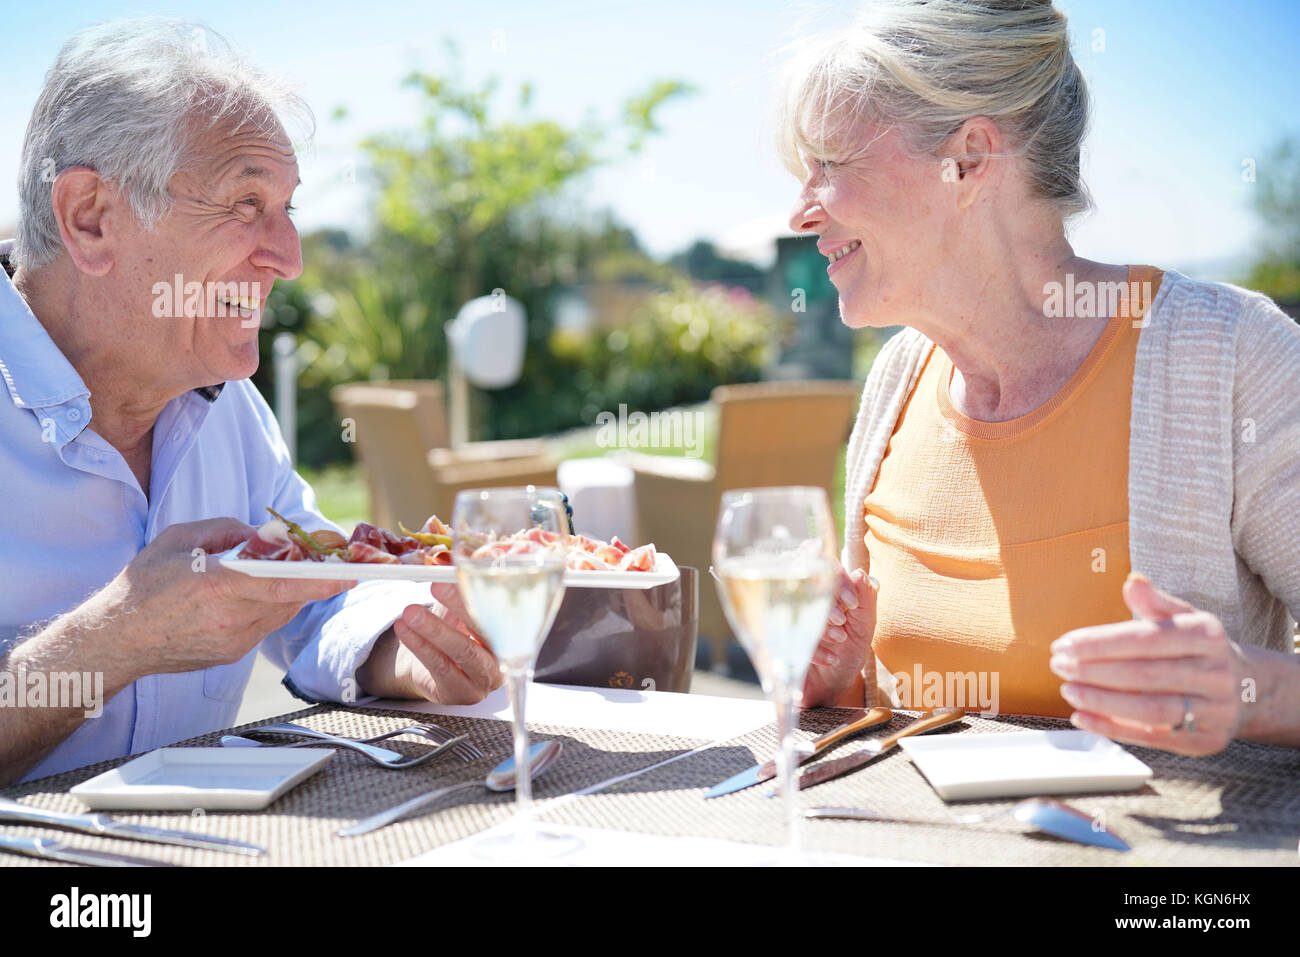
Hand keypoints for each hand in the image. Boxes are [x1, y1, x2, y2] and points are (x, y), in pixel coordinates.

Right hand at [104, 518, 355, 680]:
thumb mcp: (179, 539)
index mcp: (217, 586)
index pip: (280, 584)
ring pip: (281, 612)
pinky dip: (271, 607)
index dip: (318, 580)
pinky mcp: (232, 654)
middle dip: (313, 580)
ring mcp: (233, 641)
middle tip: (335, 563)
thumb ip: (225, 529)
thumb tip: (262, 533)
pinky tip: (260, 593)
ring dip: (292, 592)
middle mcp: (230, 618)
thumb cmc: (143, 585)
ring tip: (298, 571)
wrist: (116, 640)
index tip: (348, 574)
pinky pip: (265, 626)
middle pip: (289, 598)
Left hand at [384, 583, 503, 704]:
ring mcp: (486, 680)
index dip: (475, 591)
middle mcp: (505, 658)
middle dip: (456, 606)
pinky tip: (405, 631)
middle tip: (433, 587)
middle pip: (484, 631)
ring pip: (462, 651)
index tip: (454, 576)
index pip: (498, 610)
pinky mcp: (463, 693)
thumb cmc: (454, 632)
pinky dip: (421, 646)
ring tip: (409, 613)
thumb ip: (457, 589)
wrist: (437, 668)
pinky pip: (442, 668)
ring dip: (433, 629)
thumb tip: (444, 562)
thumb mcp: (457, 608)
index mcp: (511, 633)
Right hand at [800, 567, 876, 707]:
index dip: (838, 579)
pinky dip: (814, 647)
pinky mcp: (777, 638)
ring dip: (821, 624)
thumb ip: (867, 599)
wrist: (833, 686)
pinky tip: (830, 658)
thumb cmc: (849, 651)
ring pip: (795, 604)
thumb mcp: (865, 626)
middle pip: (805, 579)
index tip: (852, 602)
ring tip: (839, 640)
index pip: (825, 565)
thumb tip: (860, 573)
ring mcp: (786, 614)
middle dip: (827, 601)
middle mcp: (803, 595)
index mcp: (826, 587)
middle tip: (842, 621)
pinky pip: (789, 634)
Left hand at [1050, 573, 1247, 755]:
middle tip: (1059, 666)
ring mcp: (1214, 712)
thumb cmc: (1198, 649)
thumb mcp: (1184, 618)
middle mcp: (1216, 674)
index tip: (1064, 644)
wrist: (1249, 689)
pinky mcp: (1205, 742)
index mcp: (1207, 636)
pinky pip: (1154, 739)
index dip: (1100, 643)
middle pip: (1145, 675)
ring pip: (1150, 710)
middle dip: (1094, 671)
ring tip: (1067, 690)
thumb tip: (1133, 581)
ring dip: (1102, 702)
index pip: (1146, 639)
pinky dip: (1113, 729)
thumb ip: (1155, 602)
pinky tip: (1082, 717)